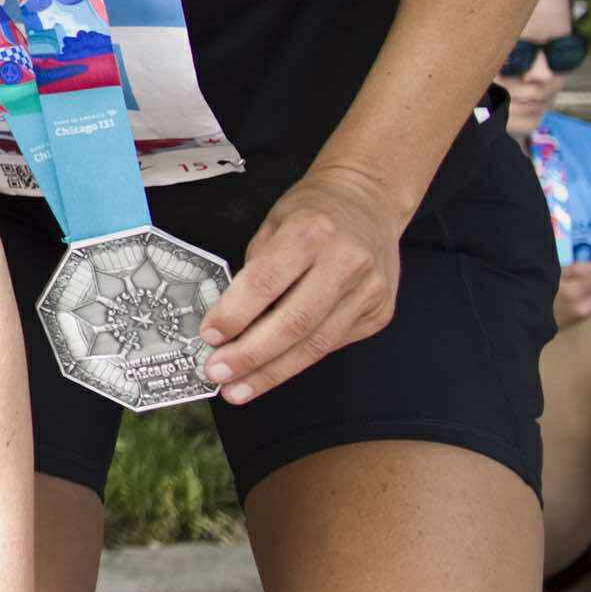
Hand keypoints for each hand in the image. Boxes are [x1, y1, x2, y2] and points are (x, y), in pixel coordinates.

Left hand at [207, 171, 405, 402]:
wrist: (369, 202)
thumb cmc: (312, 213)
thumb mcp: (273, 224)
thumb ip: (254, 270)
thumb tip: (226, 323)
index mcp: (312, 232)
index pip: (267, 282)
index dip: (235, 314)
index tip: (208, 337)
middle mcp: (346, 261)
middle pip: (295, 322)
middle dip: (251, 355)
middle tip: (217, 375)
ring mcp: (370, 290)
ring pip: (316, 344)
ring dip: (272, 372)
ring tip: (238, 389)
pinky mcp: (381, 312)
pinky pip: (333, 344)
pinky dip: (298, 361)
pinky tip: (272, 372)